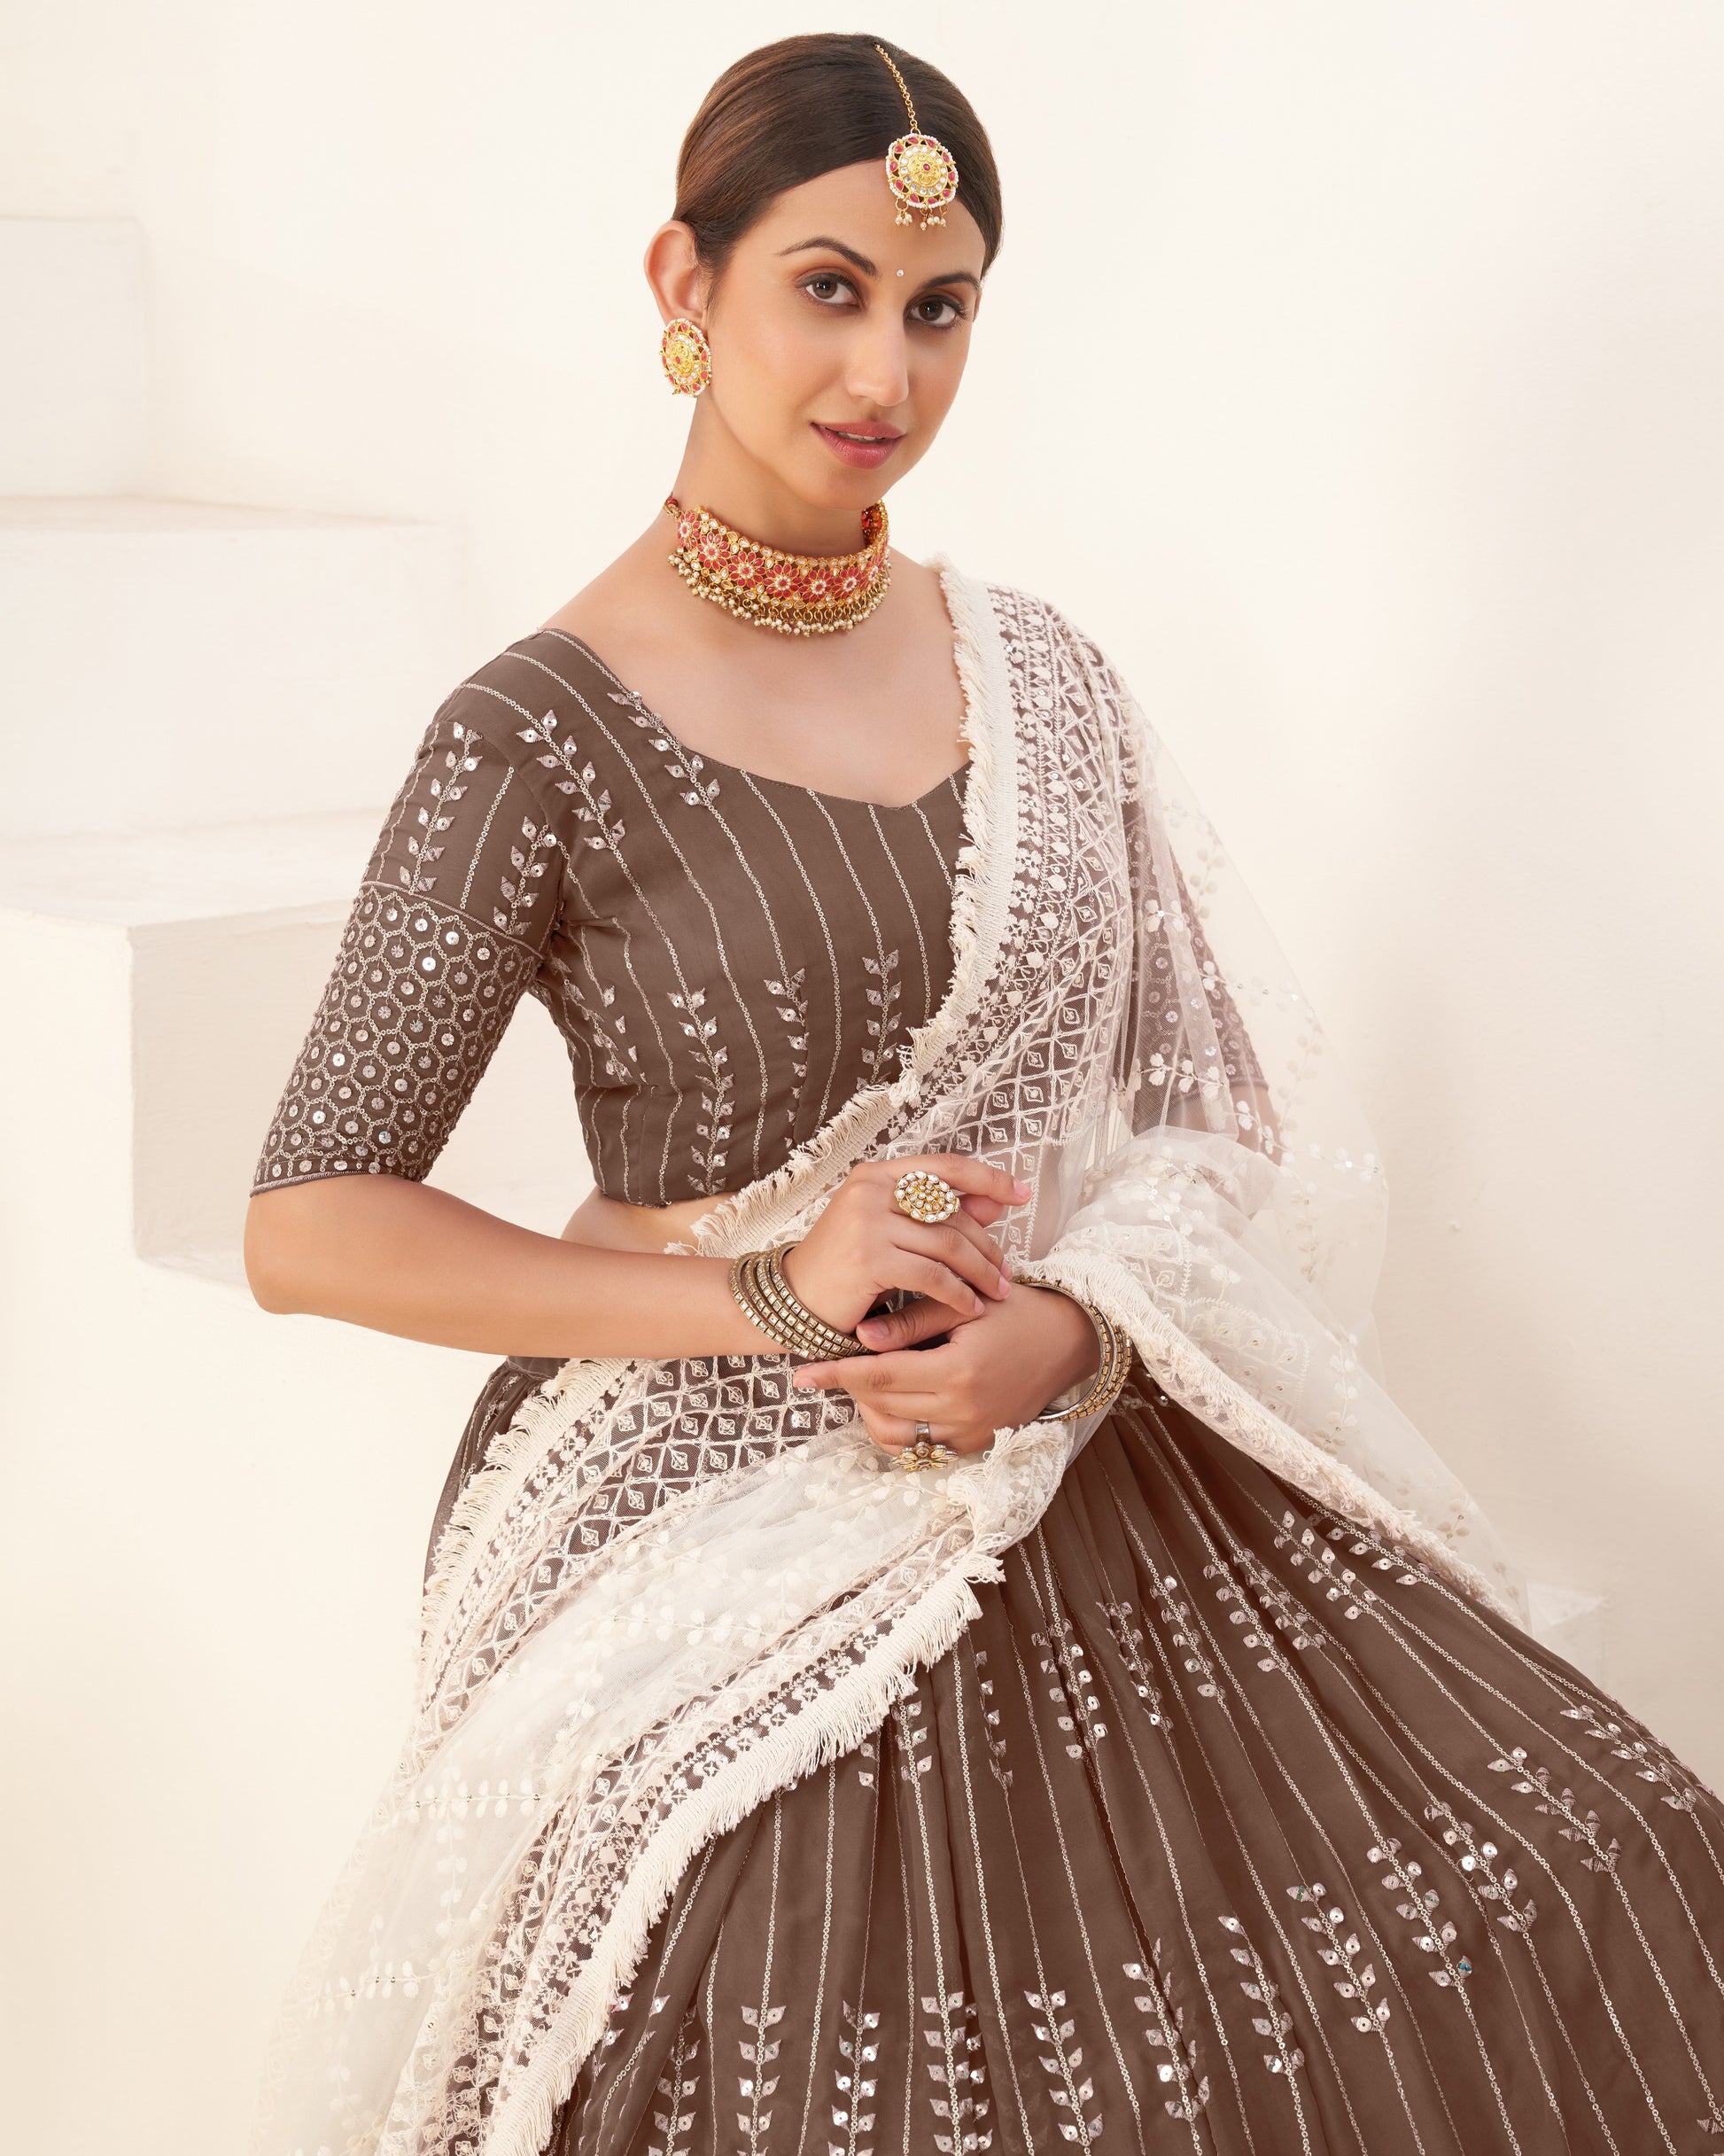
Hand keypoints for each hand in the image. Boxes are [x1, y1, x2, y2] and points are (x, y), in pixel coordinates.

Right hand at [779, 1154, 1028, 1336]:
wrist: (793, 1300)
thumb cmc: (843, 1268)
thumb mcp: (888, 1231)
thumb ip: (937, 1214)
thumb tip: (994, 1203)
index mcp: (876, 1174)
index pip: (945, 1167)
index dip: (988, 1178)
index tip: (1022, 1194)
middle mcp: (870, 1189)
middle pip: (952, 1212)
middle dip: (987, 1244)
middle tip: (1006, 1271)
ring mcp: (867, 1221)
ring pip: (948, 1244)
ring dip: (980, 1272)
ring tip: (996, 1292)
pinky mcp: (869, 1257)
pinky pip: (932, 1275)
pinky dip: (958, 1293)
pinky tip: (970, 1307)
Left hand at [791, 1283, 1101, 1457]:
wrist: (1071, 1342)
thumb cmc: (1019, 1311)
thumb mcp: (966, 1304)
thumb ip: (912, 1321)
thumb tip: (861, 1336)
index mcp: (958, 1372)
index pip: (879, 1377)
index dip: (835, 1374)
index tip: (801, 1373)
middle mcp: (964, 1412)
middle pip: (882, 1406)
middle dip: (850, 1386)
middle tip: (832, 1362)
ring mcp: (972, 1433)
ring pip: (898, 1436)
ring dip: (873, 1410)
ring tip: (866, 1379)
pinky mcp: (978, 1443)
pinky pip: (925, 1445)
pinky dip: (903, 1424)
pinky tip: (897, 1395)